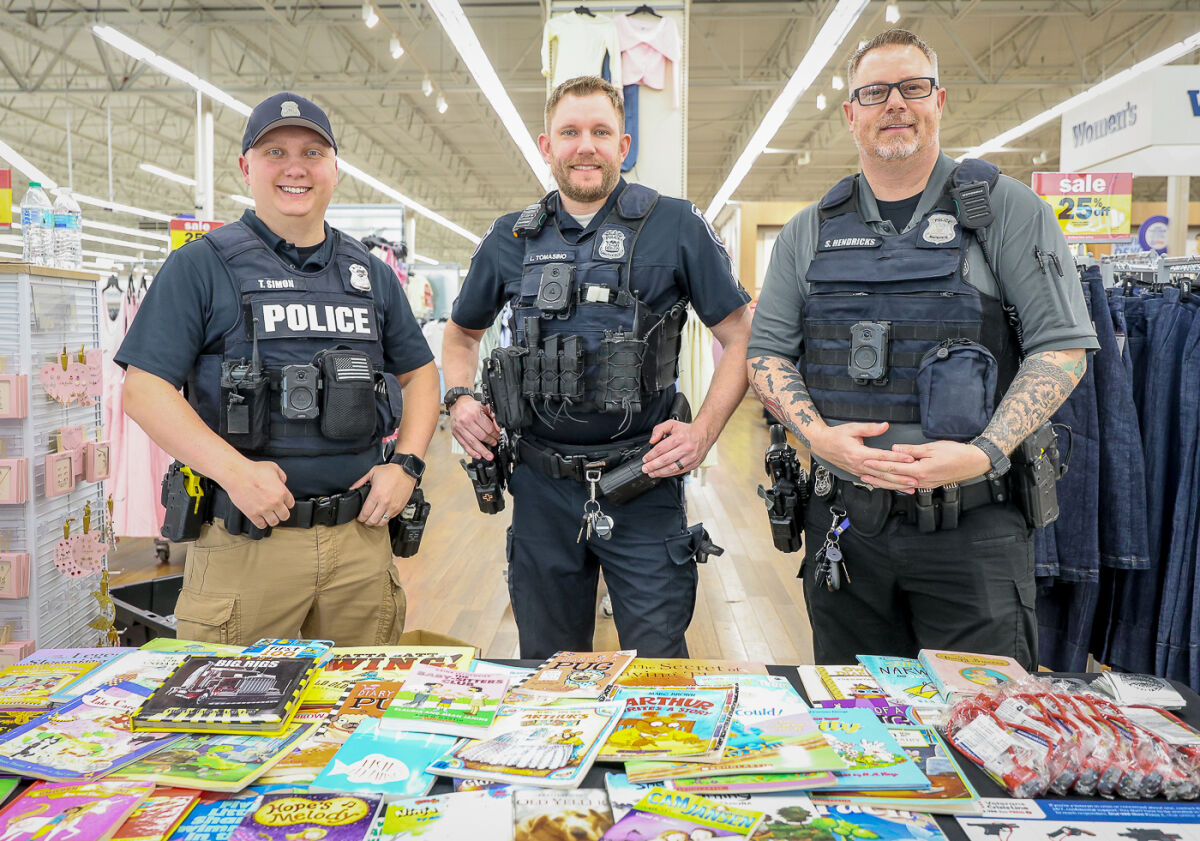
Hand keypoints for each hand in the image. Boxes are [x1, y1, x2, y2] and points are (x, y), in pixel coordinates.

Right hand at [223, 460, 293, 529]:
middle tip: (277, 511)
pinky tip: (261, 519)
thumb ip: (281, 476)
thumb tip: (283, 482)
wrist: (237, 474)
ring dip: (272, 519)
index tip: (283, 503)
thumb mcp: (273, 467)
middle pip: (285, 516)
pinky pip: (261, 525)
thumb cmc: (253, 470)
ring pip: (274, 522)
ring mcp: (264, 509)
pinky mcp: (252, 514)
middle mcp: (275, 502)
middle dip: (281, 513)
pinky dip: (262, 523)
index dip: (287, 503)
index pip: (291, 504)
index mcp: (282, 492)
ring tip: (269, 516)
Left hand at [351, 463, 416, 526]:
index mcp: (376, 494)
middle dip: (366, 521)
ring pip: (382, 522)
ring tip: (373, 519)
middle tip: (364, 519)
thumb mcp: (372, 472)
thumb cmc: (391, 471)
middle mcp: (385, 502)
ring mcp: (393, 506)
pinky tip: (382, 515)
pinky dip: (385, 519)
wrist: (407, 471)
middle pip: (372, 520)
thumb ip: (360, 482)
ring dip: (375, 522)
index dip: (360, 517)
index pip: (365, 513)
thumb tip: (352, 488)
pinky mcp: (399, 508)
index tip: (359, 517)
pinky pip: (390, 518)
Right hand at [449, 396, 501, 459]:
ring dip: (482, 451)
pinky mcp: (455, 434)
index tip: (498, 437)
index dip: (495, 434)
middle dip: (490, 441)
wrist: (457, 404)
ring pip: (473, 442)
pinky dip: (471, 452)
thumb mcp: (484, 406)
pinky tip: (478, 455)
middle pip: (481, 436)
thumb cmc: (471, 406)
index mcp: (474, 414)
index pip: (488, 428)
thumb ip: (493, 416)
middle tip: (494, 444)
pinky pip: (464, 445)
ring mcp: (459, 428)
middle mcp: (466, 421)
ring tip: (489, 456)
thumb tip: (498, 428)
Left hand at [641, 419, 713, 477]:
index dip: (651, 455)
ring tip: (652, 473)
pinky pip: (679, 471)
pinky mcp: (694, 464)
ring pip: (672, 468)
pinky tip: (662, 473)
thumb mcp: (672, 424)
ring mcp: (691, 457)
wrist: (704, 434)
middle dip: (653, 466)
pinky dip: (669, 474)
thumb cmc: (687, 430)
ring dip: (660, 472)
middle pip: (666, 460)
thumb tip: (652, 440)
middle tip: (645, 468)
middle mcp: (686, 448)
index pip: (661, 448)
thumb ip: (659, 429)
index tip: (645, 459)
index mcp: (680, 437)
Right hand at [809, 422, 916, 491]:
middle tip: (915, 479)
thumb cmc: (836, 436)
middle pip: (883, 473)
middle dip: (900, 477)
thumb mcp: (852, 428)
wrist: (822, 444)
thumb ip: (870, 428)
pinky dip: (886, 485)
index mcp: (858, 453)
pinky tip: (895, 488)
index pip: (882, 457)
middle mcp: (859, 465)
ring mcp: (858, 471)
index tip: (910, 459)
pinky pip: (874, 481)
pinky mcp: (858, 474)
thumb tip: (885, 426)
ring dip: (896, 484)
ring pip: (880, 480)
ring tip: (909, 487)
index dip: (897, 458)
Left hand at [872, 440, 992, 488]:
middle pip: (893, 479)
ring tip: (870, 481)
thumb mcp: (933, 447)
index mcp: (920, 470)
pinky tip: (889, 484)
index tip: (865, 461)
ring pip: (899, 485)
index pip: (894, 467)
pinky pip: (907, 485)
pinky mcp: (928, 484)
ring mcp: (925, 484)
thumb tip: (895, 449)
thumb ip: (912, 450)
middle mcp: (921, 480)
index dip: (878, 464)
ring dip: (884, 483)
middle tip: (861, 473)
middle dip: (876, 476)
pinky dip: (896, 485)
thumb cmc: (956, 453)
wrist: (973, 463)